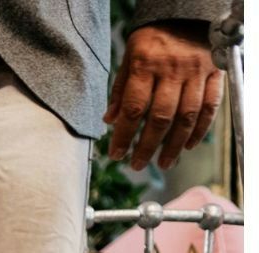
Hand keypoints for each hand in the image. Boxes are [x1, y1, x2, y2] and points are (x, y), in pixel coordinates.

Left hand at [105, 21, 221, 170]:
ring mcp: (195, 73)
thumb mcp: (128, 59)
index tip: (116, 154)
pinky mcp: (214, 74)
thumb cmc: (152, 40)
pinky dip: (201, 129)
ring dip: (175, 144)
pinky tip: (190, 145)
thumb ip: (119, 90)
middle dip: (148, 145)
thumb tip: (109, 121)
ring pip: (187, 116)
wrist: (184, 17)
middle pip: (160, 116)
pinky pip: (210, 106)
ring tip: (164, 162)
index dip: (124, 134)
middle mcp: (171, 71)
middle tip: (138, 164)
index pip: (133, 108)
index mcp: (144, 65)